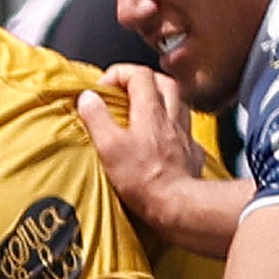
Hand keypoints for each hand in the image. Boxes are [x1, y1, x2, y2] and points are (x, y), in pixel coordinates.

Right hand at [74, 64, 205, 210]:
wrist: (176, 205)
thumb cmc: (144, 179)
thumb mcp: (109, 147)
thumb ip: (97, 118)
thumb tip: (87, 98)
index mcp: (150, 111)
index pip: (139, 73)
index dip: (119, 73)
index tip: (104, 88)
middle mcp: (170, 118)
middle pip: (164, 82)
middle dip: (145, 80)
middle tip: (129, 90)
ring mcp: (184, 136)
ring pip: (179, 103)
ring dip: (163, 100)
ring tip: (147, 109)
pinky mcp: (191, 155)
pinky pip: (186, 131)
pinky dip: (174, 128)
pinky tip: (166, 137)